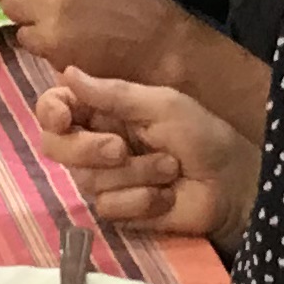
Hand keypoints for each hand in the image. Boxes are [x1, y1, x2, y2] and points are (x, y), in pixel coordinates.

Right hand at [34, 66, 257, 244]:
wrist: (233, 185)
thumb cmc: (202, 136)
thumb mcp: (162, 105)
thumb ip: (114, 93)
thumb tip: (66, 72)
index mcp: (103, 111)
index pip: (55, 108)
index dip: (50, 112)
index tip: (63, 118)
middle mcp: (95, 143)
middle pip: (56, 146)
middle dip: (87, 149)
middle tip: (120, 149)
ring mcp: (104, 179)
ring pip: (86, 178)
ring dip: (134, 173)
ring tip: (170, 168)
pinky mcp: (117, 211)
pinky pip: (107, 206)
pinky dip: (141, 200)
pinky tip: (166, 195)